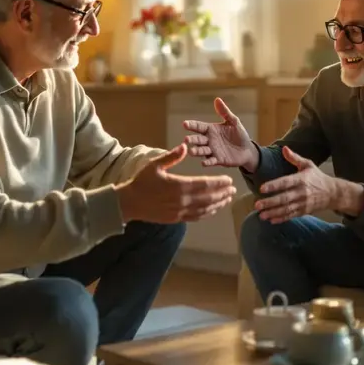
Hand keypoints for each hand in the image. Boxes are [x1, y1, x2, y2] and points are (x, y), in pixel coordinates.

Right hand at [116, 144, 236, 223]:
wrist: (129, 203)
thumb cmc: (141, 182)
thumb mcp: (155, 165)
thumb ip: (172, 156)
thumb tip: (185, 146)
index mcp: (179, 186)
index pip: (205, 184)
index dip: (219, 183)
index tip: (229, 180)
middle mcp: (182, 200)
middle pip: (209, 197)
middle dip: (223, 193)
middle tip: (234, 189)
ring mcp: (180, 211)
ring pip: (205, 209)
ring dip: (218, 204)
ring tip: (228, 199)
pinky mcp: (176, 219)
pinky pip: (196, 217)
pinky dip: (207, 213)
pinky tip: (213, 209)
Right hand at [182, 97, 257, 169]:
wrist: (247, 149)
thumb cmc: (239, 134)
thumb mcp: (233, 121)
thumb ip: (225, 112)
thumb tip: (217, 99)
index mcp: (211, 130)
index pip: (199, 126)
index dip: (192, 125)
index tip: (184, 124)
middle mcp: (209, 140)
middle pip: (198, 140)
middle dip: (192, 140)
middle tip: (186, 140)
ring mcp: (213, 151)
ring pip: (202, 151)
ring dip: (197, 151)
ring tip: (191, 152)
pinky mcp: (218, 160)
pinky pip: (211, 161)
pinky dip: (207, 162)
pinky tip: (204, 162)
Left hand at [254, 147, 337, 223]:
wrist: (333, 193)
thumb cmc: (317, 177)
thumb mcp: (308, 165)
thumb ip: (294, 158)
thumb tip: (284, 148)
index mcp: (301, 179)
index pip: (286, 182)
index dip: (274, 185)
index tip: (262, 188)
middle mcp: (302, 192)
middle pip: (284, 198)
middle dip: (270, 202)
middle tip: (257, 205)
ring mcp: (303, 203)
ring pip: (286, 209)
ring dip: (273, 212)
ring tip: (261, 215)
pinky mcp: (304, 211)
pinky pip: (291, 215)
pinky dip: (281, 219)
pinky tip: (271, 220)